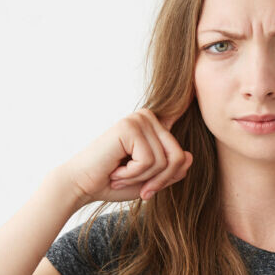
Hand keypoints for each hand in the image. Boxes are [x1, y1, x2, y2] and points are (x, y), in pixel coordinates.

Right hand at [62, 107, 192, 204]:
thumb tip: (188, 156)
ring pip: (165, 161)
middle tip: (142, 190)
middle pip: (178, 156)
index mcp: (154, 126)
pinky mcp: (129, 127)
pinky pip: (149, 161)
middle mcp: (148, 117)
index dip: (188, 101)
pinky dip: (133, 175)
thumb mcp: (151, 181)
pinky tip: (116, 171)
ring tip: (122, 176)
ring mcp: (138, 119)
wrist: (81, 186)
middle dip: (161, 180)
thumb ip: (171, 171)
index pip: (181, 121)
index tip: (193, 84)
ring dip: (143, 178)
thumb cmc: (113, 182)